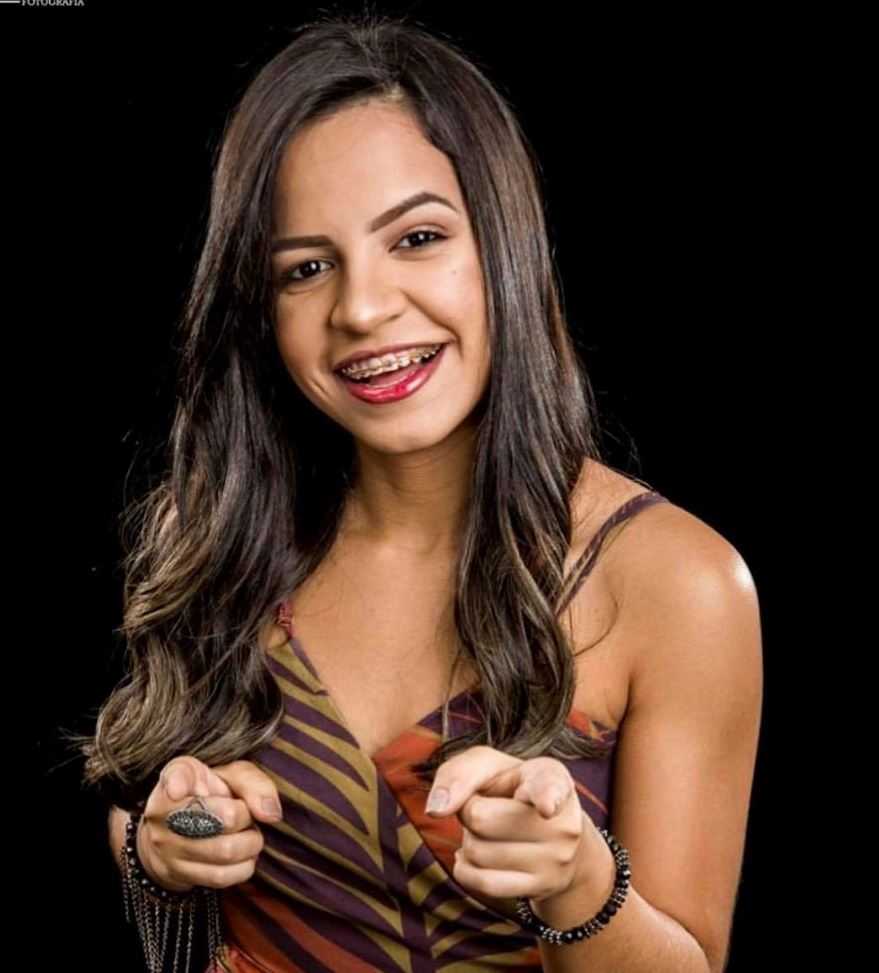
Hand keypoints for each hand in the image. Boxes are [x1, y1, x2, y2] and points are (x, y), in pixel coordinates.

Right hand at [137, 756, 282, 892]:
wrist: (180, 828)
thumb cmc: (211, 793)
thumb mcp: (231, 774)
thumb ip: (253, 784)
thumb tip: (272, 814)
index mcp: (178, 776)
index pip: (176, 776)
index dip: (177, 783)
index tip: (177, 790)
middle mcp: (164, 813)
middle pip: (223, 819)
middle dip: (247, 818)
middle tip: (246, 816)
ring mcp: (166, 847)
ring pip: (225, 852)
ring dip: (250, 844)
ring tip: (247, 835)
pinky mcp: (176, 874)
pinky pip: (221, 876)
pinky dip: (243, 866)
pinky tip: (241, 855)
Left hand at [425, 746, 603, 904]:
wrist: (550, 834)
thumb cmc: (511, 790)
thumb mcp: (489, 767)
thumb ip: (459, 773)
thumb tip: (436, 809)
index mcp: (551, 778)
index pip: (549, 788)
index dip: (546, 797)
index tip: (545, 807)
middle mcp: (562, 821)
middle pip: (480, 819)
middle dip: (469, 812)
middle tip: (487, 808)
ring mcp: (555, 859)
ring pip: (478, 852)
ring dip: (469, 840)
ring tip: (490, 832)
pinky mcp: (541, 887)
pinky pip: (484, 883)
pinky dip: (466, 868)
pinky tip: (476, 856)